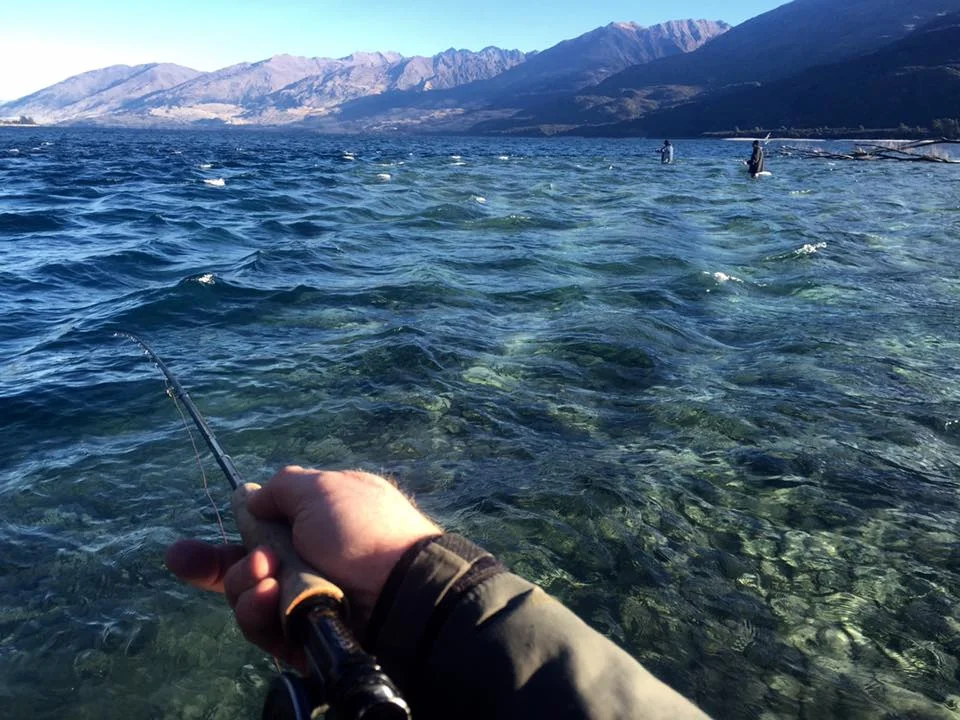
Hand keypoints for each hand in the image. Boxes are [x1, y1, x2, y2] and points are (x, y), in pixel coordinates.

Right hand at [164, 466, 441, 666]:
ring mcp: (305, 604)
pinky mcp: (303, 640)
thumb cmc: (363, 529)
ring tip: (270, 579)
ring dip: (250, 588)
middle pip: (244, 574)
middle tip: (254, 565)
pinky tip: (272, 599)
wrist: (401, 587)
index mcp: (313, 526)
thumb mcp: (321, 488)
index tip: (178, 555)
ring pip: (249, 602)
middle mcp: (306, 565)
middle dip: (226, 569)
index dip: (220, 547)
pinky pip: (264, 629)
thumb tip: (251, 497)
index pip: (256, 536)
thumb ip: (280, 489)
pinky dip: (261, 613)